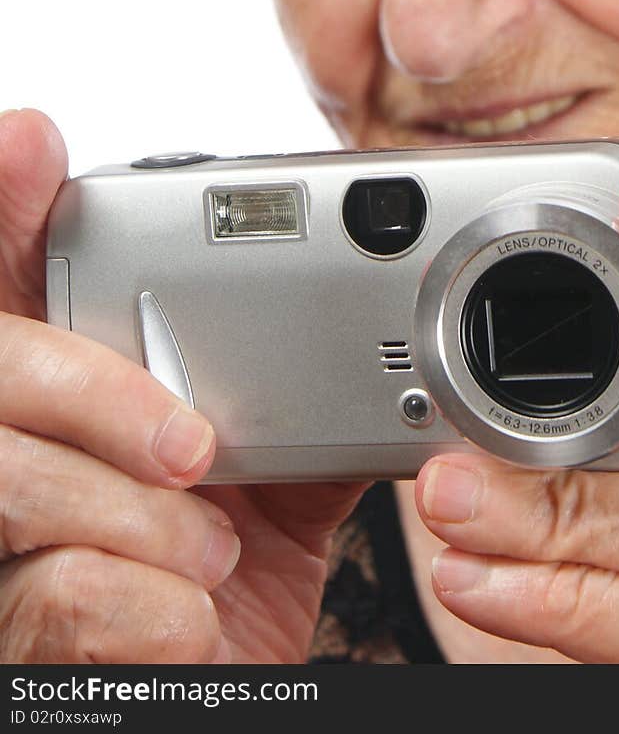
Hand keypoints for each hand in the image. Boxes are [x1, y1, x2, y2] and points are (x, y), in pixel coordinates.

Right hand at [0, 109, 364, 662]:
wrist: (230, 698)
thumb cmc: (235, 584)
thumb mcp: (282, 479)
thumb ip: (303, 399)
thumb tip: (382, 326)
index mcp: (75, 394)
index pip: (13, 275)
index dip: (6, 204)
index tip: (34, 140)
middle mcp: (21, 448)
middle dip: (98, 390)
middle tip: (194, 441)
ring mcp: (9, 542)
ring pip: (16, 481)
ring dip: (144, 516)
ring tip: (215, 545)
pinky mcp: (27, 635)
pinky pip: (60, 593)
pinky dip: (152, 606)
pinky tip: (188, 618)